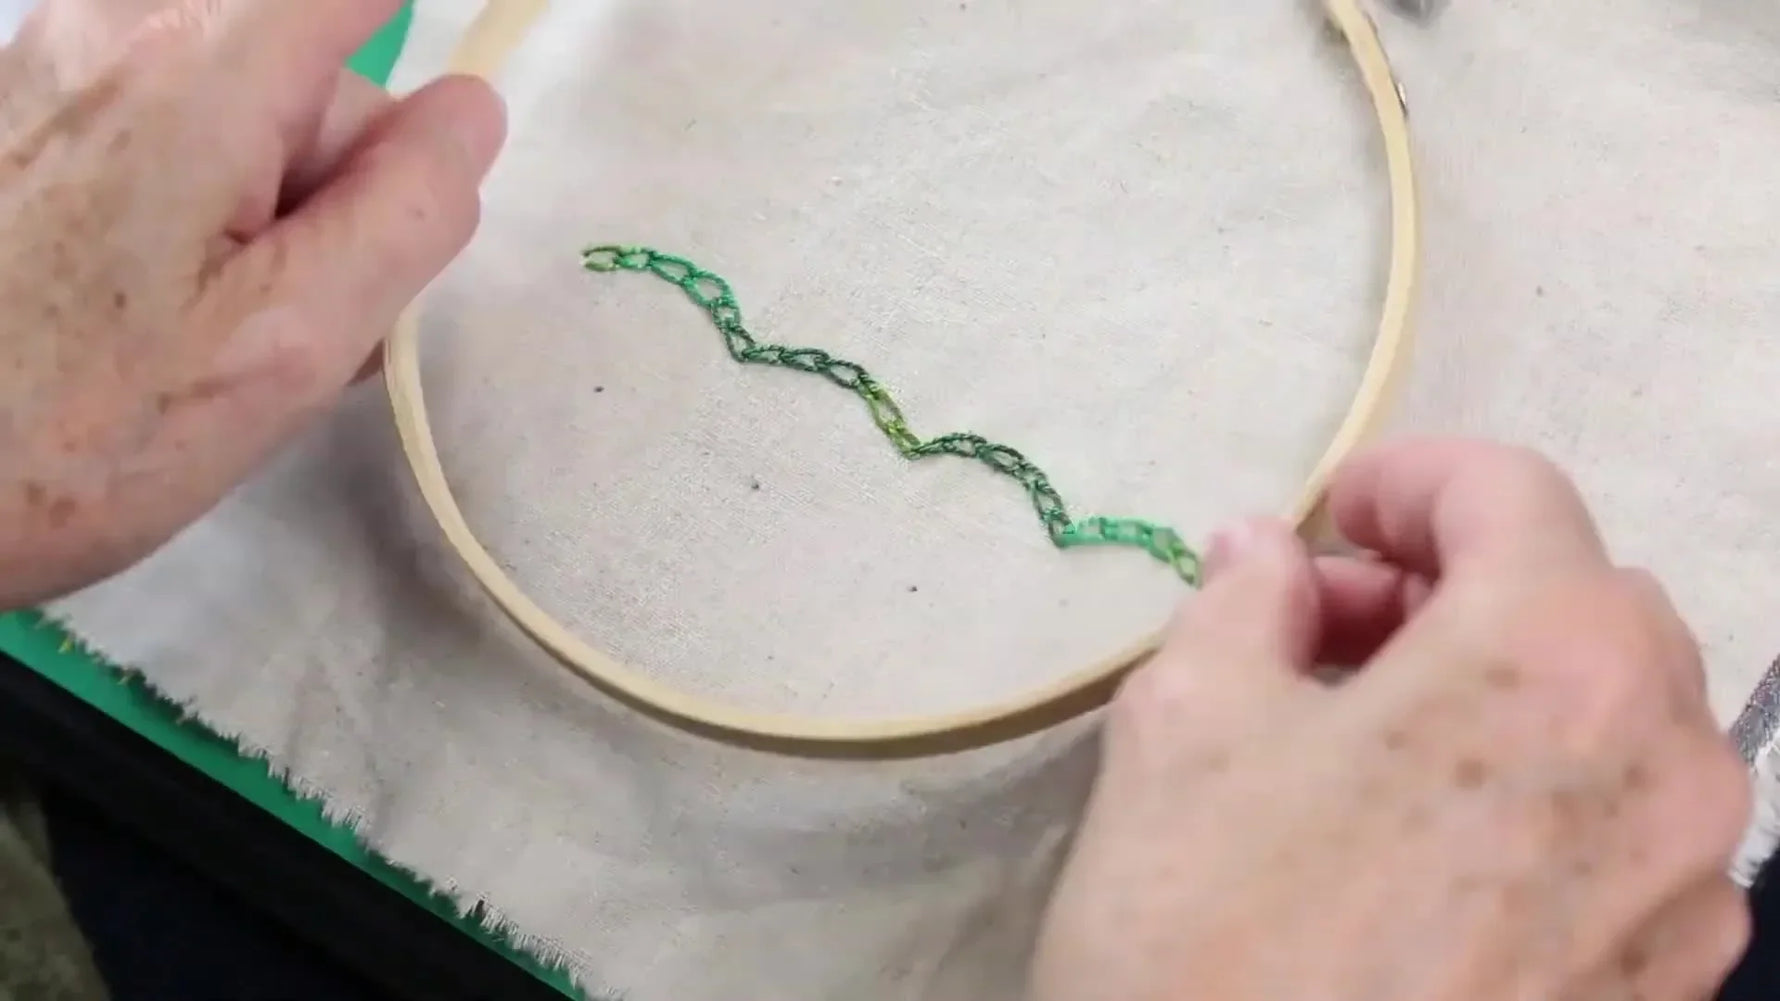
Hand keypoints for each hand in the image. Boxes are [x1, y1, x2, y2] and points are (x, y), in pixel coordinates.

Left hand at [0, 0, 504, 607]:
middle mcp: (119, 23)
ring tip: (232, 320)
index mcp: (203, 65)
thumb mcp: (293, 340)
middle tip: (318, 302)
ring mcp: (54, 58)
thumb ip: (409, 210)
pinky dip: (201, 193)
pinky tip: (167, 298)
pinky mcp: (22, 107)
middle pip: (307, 53)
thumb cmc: (79, 429)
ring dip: (271, 193)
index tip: (414, 176)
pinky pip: (167, 118)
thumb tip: (467, 110)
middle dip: (340, 164)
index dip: (418, 79)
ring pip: (239, 91)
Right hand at [1031, 438, 1751, 1000]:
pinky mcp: (1669, 985)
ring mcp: (1688, 887)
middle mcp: (1669, 759)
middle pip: (1586, 598)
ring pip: (1621, 717)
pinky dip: (1545, 794)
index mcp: (1556, 658)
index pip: (1511, 489)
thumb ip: (1241, 599)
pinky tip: (1432, 848)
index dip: (1406, 481)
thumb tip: (1270, 553)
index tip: (1329, 522)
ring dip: (1507, 688)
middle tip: (1333, 633)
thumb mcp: (1185, 725)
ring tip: (1375, 741)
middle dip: (1458, 586)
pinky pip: (1631, 835)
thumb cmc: (1208, 932)